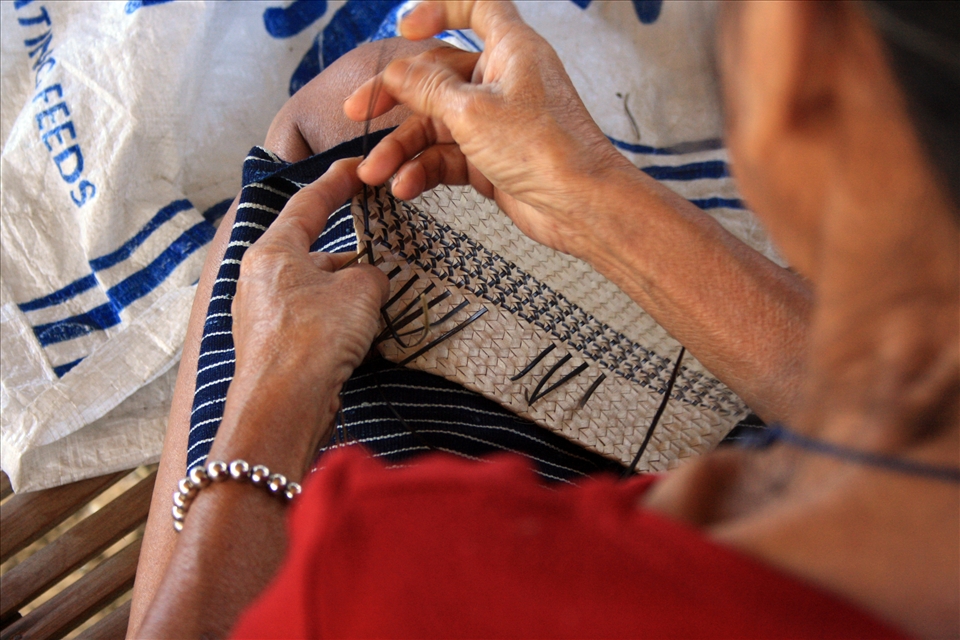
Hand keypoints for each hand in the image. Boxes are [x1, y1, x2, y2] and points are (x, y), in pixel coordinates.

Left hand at [223, 158, 388, 463]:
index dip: (337, 182)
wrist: (284, 407)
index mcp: (272, 251)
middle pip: (310, 252)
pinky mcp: (269, 346)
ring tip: (373, 310)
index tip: (358, 168)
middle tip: (379, 263)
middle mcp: (257, 277)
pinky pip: (307, 319)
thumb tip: (368, 280)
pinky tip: (354, 338)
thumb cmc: (316, 336)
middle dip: (347, 259)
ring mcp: (259, 314)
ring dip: (343, 295)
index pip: (308, 203)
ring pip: (311, 289)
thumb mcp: (360, 292)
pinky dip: (332, 321)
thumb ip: (370, 274)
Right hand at [343, 0, 633, 257]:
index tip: (406, 26)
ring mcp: (496, 122)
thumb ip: (427, 87)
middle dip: (395, 97)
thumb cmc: (546, 150)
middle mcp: (503, 81)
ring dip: (402, 147)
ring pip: (436, 123)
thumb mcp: (471, 111)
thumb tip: (397, 71)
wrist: (581, 207)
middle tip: (358, 114)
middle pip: (437, 74)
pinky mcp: (492, 159)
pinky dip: (423, 170)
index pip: (477, 6)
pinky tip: (405, 186)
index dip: (441, 8)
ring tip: (375, 172)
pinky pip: (446, 157)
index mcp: (510, 49)